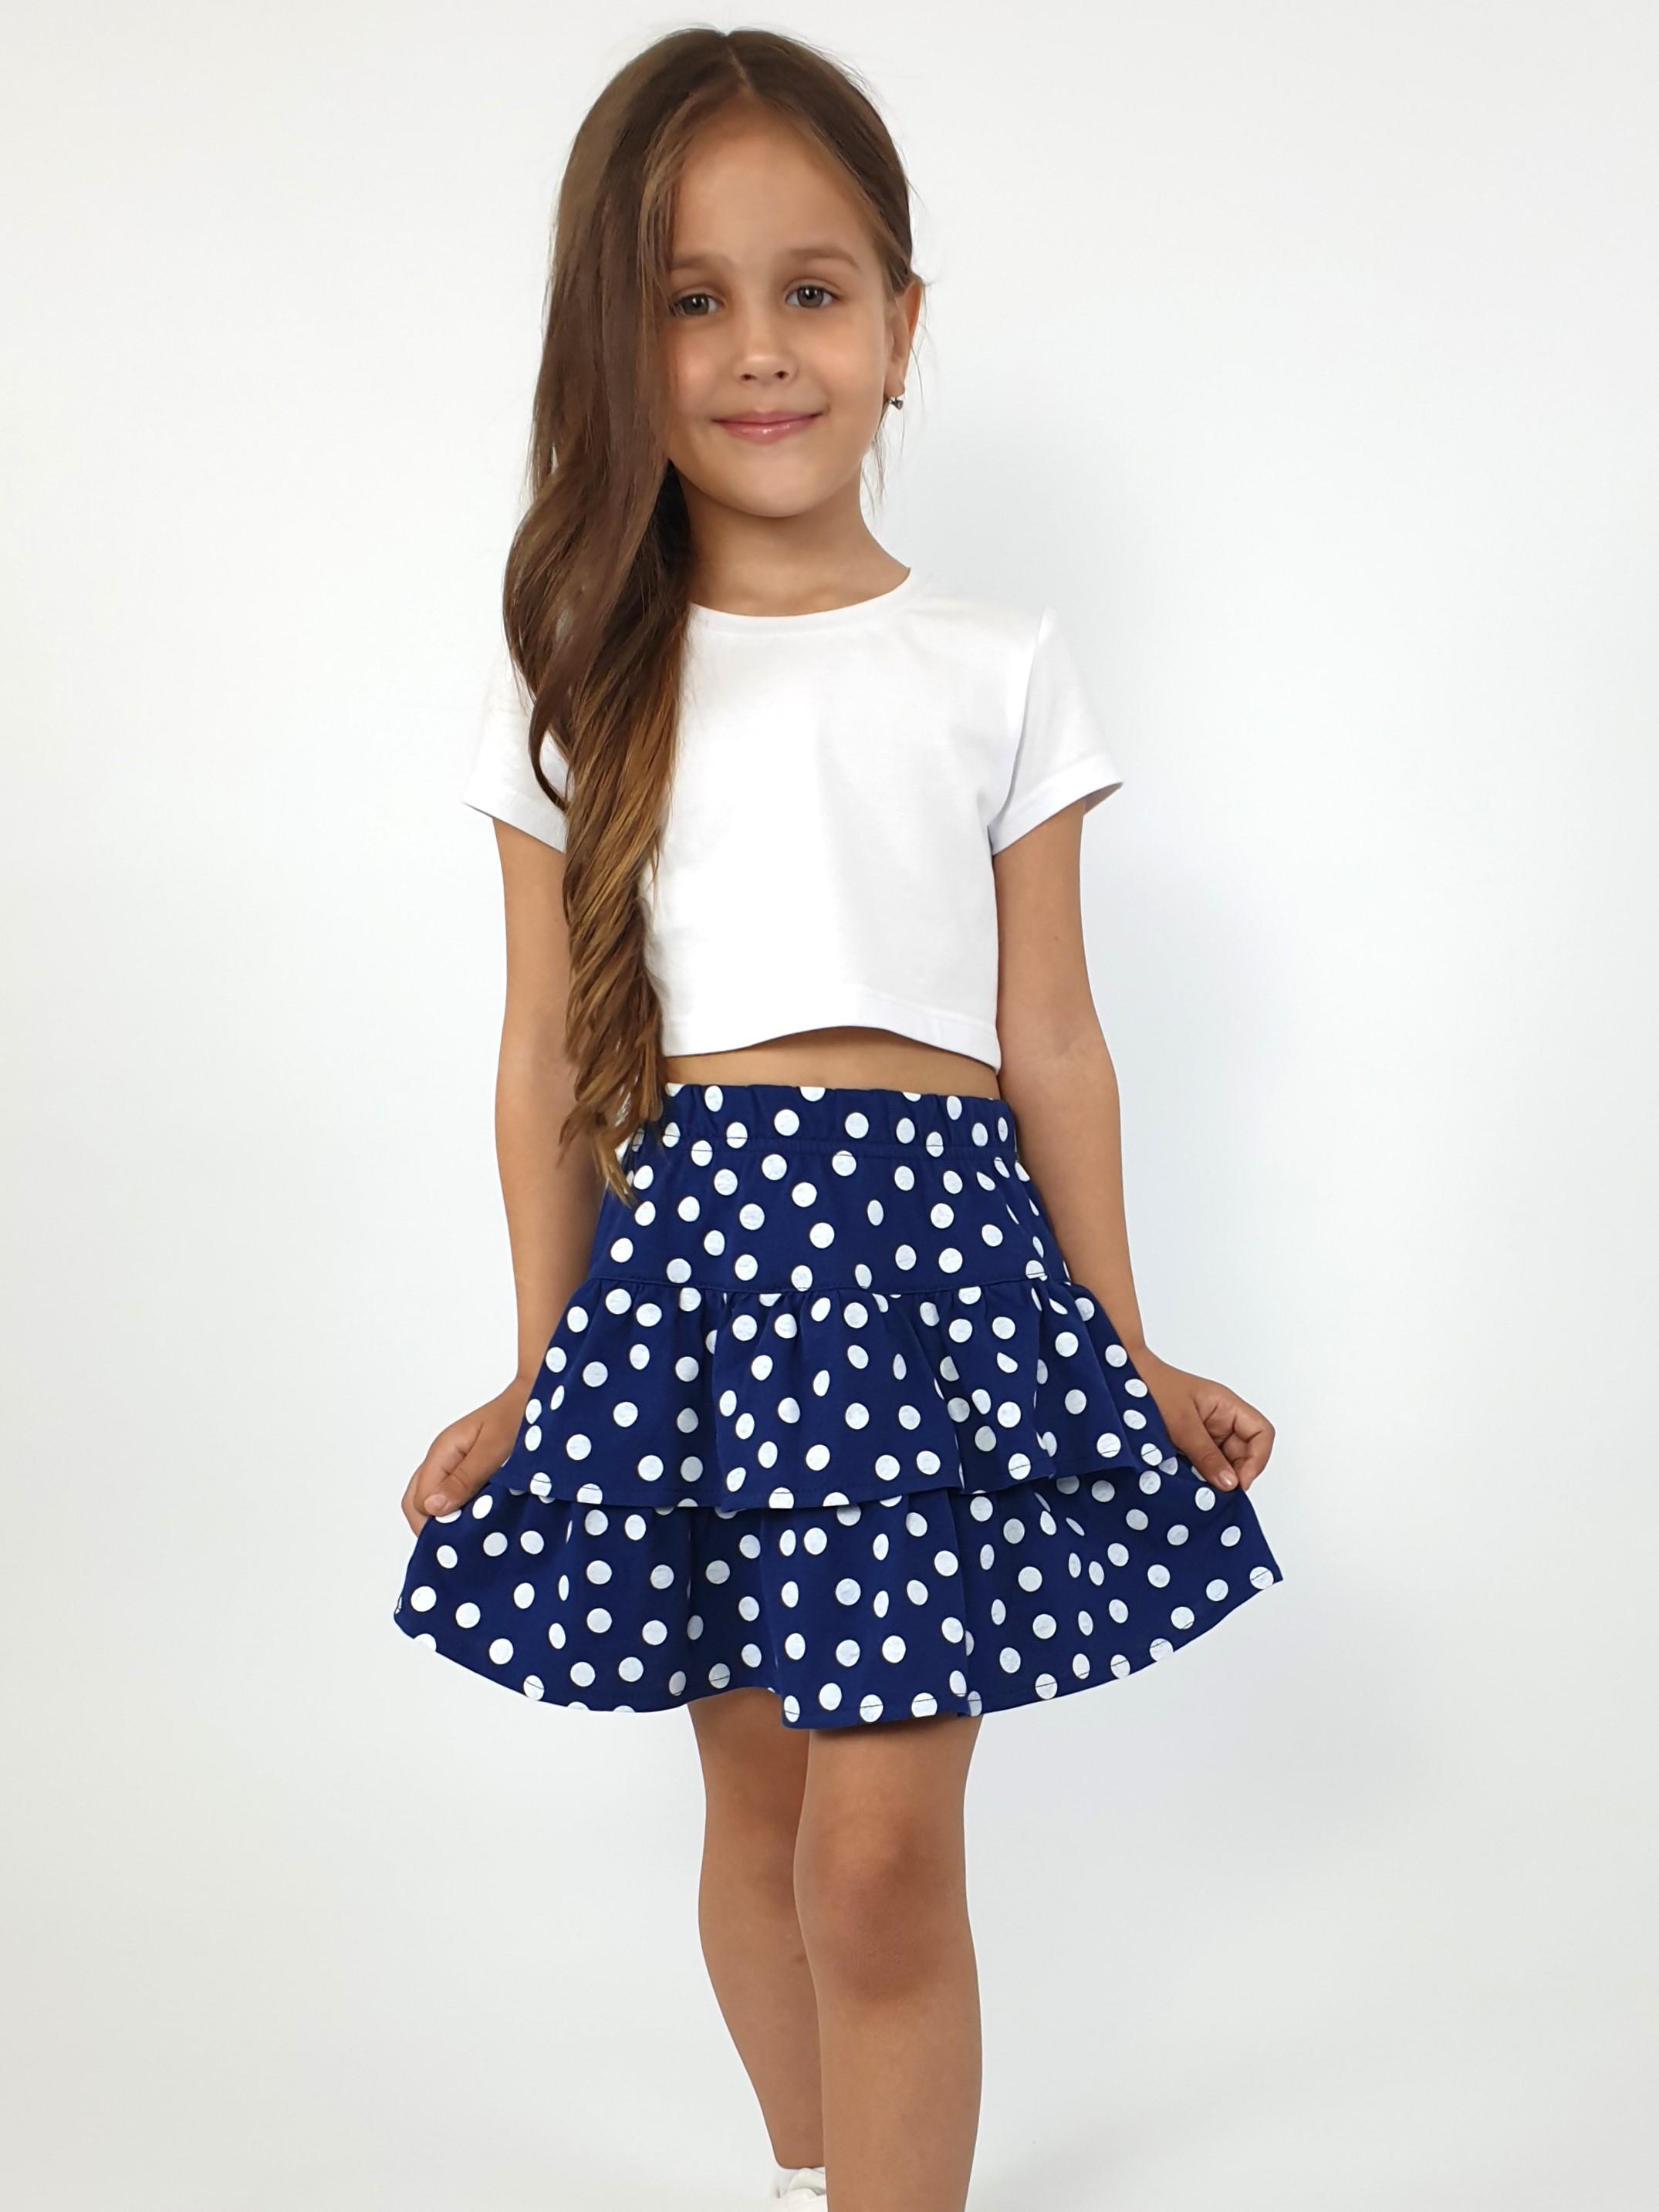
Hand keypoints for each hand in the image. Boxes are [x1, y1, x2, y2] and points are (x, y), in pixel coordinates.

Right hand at [400, 1375, 534, 1534]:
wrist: (541, 1394)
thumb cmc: (521, 1414)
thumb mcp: (495, 1448)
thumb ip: (465, 1477)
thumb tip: (432, 1507)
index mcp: (443, 1452)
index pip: (418, 1503)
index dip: (435, 1525)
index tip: (463, 1538)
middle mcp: (442, 1460)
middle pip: (417, 1504)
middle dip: (436, 1527)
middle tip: (469, 1541)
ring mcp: (454, 1465)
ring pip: (434, 1502)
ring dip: (451, 1520)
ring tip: (479, 1531)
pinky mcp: (470, 1469)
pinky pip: (454, 1496)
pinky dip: (464, 1512)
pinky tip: (485, 1518)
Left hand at [1127, 1349, 1274, 1492]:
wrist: (1117, 1379)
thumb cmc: (1150, 1387)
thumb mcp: (1181, 1424)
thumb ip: (1206, 1454)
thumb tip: (1231, 1484)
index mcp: (1226, 1406)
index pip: (1261, 1433)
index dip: (1257, 1460)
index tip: (1239, 1483)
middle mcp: (1221, 1419)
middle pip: (1245, 1452)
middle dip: (1234, 1474)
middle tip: (1214, 1492)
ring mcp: (1205, 1431)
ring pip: (1224, 1461)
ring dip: (1215, 1476)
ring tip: (1196, 1485)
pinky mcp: (1189, 1442)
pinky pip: (1204, 1463)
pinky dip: (1199, 1474)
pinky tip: (1186, 1481)